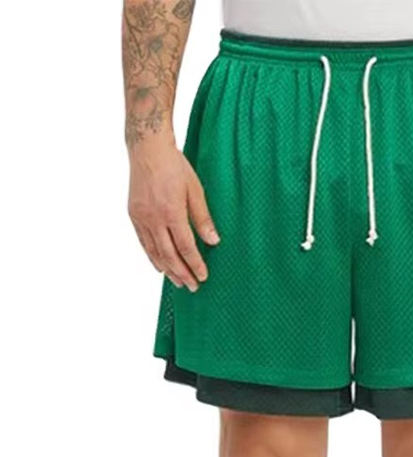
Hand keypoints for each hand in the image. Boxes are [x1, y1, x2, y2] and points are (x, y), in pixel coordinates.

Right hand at [128, 136, 219, 291]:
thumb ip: (203, 218)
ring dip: (167, 270)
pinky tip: (160, 267)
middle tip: (193, 287)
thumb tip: (213, 241)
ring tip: (179, 283)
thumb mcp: (195, 190)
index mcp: (171, 212)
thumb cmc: (175, 166)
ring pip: (154, 252)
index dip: (195, 264)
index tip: (203, 276)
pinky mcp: (133, 215)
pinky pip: (144, 242)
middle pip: (169, 255)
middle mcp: (153, 218)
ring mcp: (141, 217)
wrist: (147, 149)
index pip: (185, 246)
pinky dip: (153, 257)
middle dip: (182, 273)